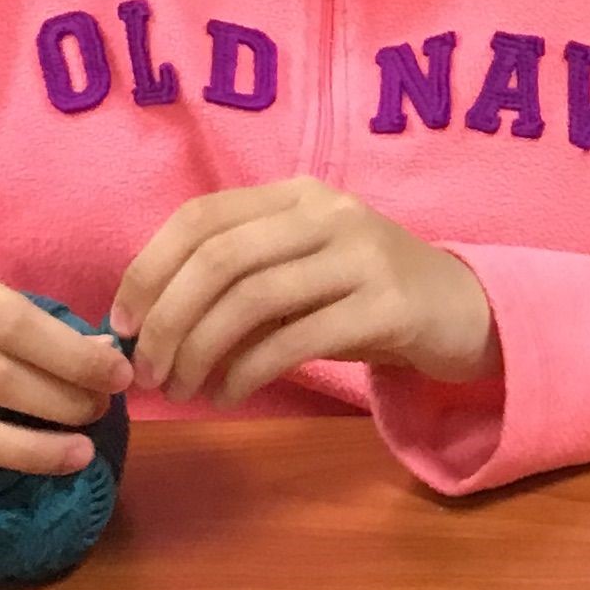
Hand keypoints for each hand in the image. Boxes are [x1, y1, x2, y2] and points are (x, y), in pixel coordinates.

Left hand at [116, 179, 499, 405]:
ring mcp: (362, 255)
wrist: (466, 313)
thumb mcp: (302, 274)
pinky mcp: (388, 305)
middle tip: (148, 372)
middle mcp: (328, 213)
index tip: (124, 323)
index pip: (201, 216)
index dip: (150, 268)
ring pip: (253, 298)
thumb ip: (238, 282)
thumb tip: (146, 324)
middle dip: (169, 320)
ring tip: (183, 389)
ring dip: (202, 351)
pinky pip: (296, 339)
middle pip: (220, 258)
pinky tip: (230, 394)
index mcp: (297, 195)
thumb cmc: (365, 297)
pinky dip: (248, 371)